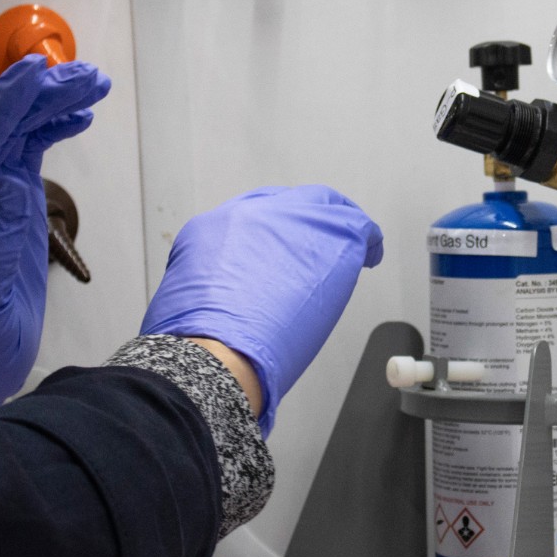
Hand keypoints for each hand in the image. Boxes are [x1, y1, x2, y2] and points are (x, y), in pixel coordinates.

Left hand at [0, 55, 110, 416]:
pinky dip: (52, 130)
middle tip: (84, 74)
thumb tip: (6, 183)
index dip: (7, 105)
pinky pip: (27, 153)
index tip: (38, 74)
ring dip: (50, 105)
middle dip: (39, 95)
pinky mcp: (7, 206)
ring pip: (16, 134)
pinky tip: (77, 117)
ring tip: (92, 84)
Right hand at [140, 186, 383, 434]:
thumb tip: (232, 296)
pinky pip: (358, 226)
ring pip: (326, 209)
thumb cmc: (196, 341)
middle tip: (319, 249)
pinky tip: (370, 255)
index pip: (254, 214)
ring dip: (338, 232)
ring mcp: (294, 221)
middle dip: (309, 224)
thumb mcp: (185, 297)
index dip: (275, 231)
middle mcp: (253, 215)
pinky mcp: (331, 236)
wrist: (215, 352)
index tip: (285, 246)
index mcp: (214, 227)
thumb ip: (216, 281)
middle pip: (293, 204)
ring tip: (350, 252)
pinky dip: (367, 241)